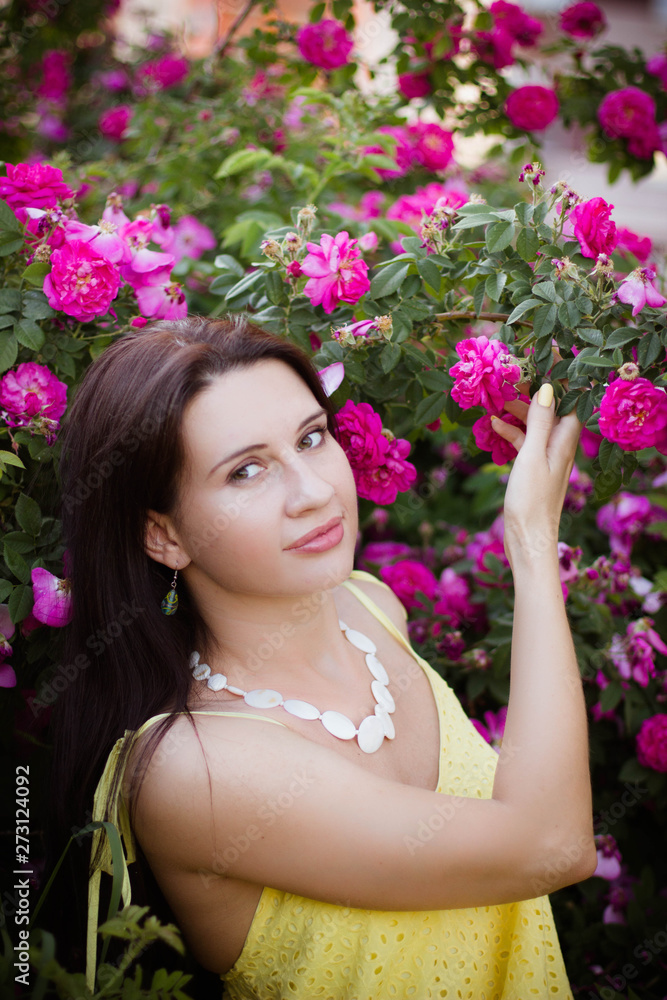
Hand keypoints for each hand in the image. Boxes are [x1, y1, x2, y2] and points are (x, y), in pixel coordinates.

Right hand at [490, 384, 581, 566]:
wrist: (528, 540)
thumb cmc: (532, 500)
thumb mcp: (532, 456)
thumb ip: (540, 423)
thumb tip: (548, 389)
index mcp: (565, 441)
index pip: (570, 400)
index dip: (562, 377)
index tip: (547, 356)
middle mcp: (560, 446)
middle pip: (552, 409)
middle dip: (534, 390)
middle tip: (511, 374)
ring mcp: (547, 458)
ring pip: (536, 424)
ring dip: (519, 410)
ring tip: (498, 397)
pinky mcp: (533, 469)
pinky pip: (525, 441)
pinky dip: (512, 431)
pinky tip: (494, 426)